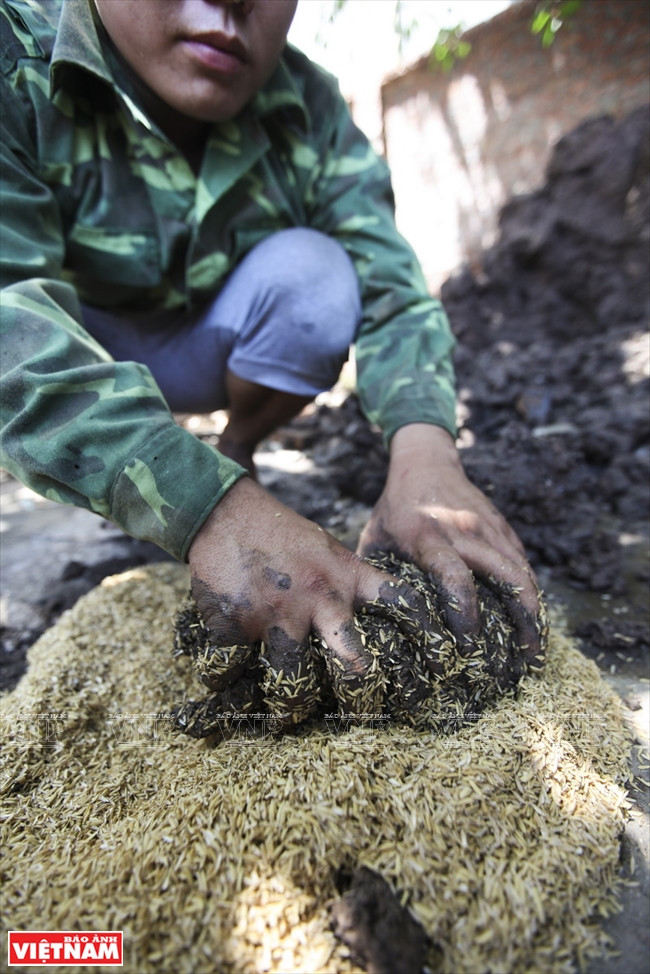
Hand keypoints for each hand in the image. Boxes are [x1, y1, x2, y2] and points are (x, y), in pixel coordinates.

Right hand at [186, 477, 428, 719]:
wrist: (225, 512)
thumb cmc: (281, 535)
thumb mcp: (327, 551)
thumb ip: (349, 585)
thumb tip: (371, 631)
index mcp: (347, 578)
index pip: (403, 606)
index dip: (430, 638)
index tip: (447, 668)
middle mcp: (319, 598)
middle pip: (354, 665)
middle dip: (360, 698)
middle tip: (359, 714)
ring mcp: (276, 613)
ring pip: (293, 682)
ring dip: (289, 706)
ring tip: (287, 716)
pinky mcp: (234, 624)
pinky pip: (231, 672)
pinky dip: (225, 684)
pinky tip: (226, 688)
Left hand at [357, 424, 543, 660]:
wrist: (425, 461)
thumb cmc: (394, 508)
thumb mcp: (375, 538)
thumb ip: (376, 578)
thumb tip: (372, 629)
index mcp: (427, 535)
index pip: (453, 575)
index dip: (464, 612)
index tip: (467, 645)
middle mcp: (465, 530)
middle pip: (506, 576)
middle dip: (518, 620)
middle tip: (521, 660)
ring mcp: (490, 528)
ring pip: (523, 573)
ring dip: (533, 612)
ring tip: (534, 650)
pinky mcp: (504, 529)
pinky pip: (524, 565)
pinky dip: (531, 595)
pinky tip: (531, 623)